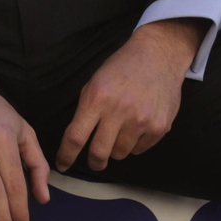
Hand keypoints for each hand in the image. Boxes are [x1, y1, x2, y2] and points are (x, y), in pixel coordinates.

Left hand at [55, 18, 202, 171]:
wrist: (158, 55)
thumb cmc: (121, 68)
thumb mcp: (95, 81)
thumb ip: (86, 110)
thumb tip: (76, 140)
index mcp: (97, 98)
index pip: (75, 137)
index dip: (66, 156)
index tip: (62, 165)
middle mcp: (119, 110)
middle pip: (98, 153)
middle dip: (94, 162)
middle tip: (95, 160)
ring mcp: (141, 120)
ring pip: (119, 154)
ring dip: (116, 148)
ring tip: (121, 129)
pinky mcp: (159, 127)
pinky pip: (139, 150)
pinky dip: (135, 143)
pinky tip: (138, 124)